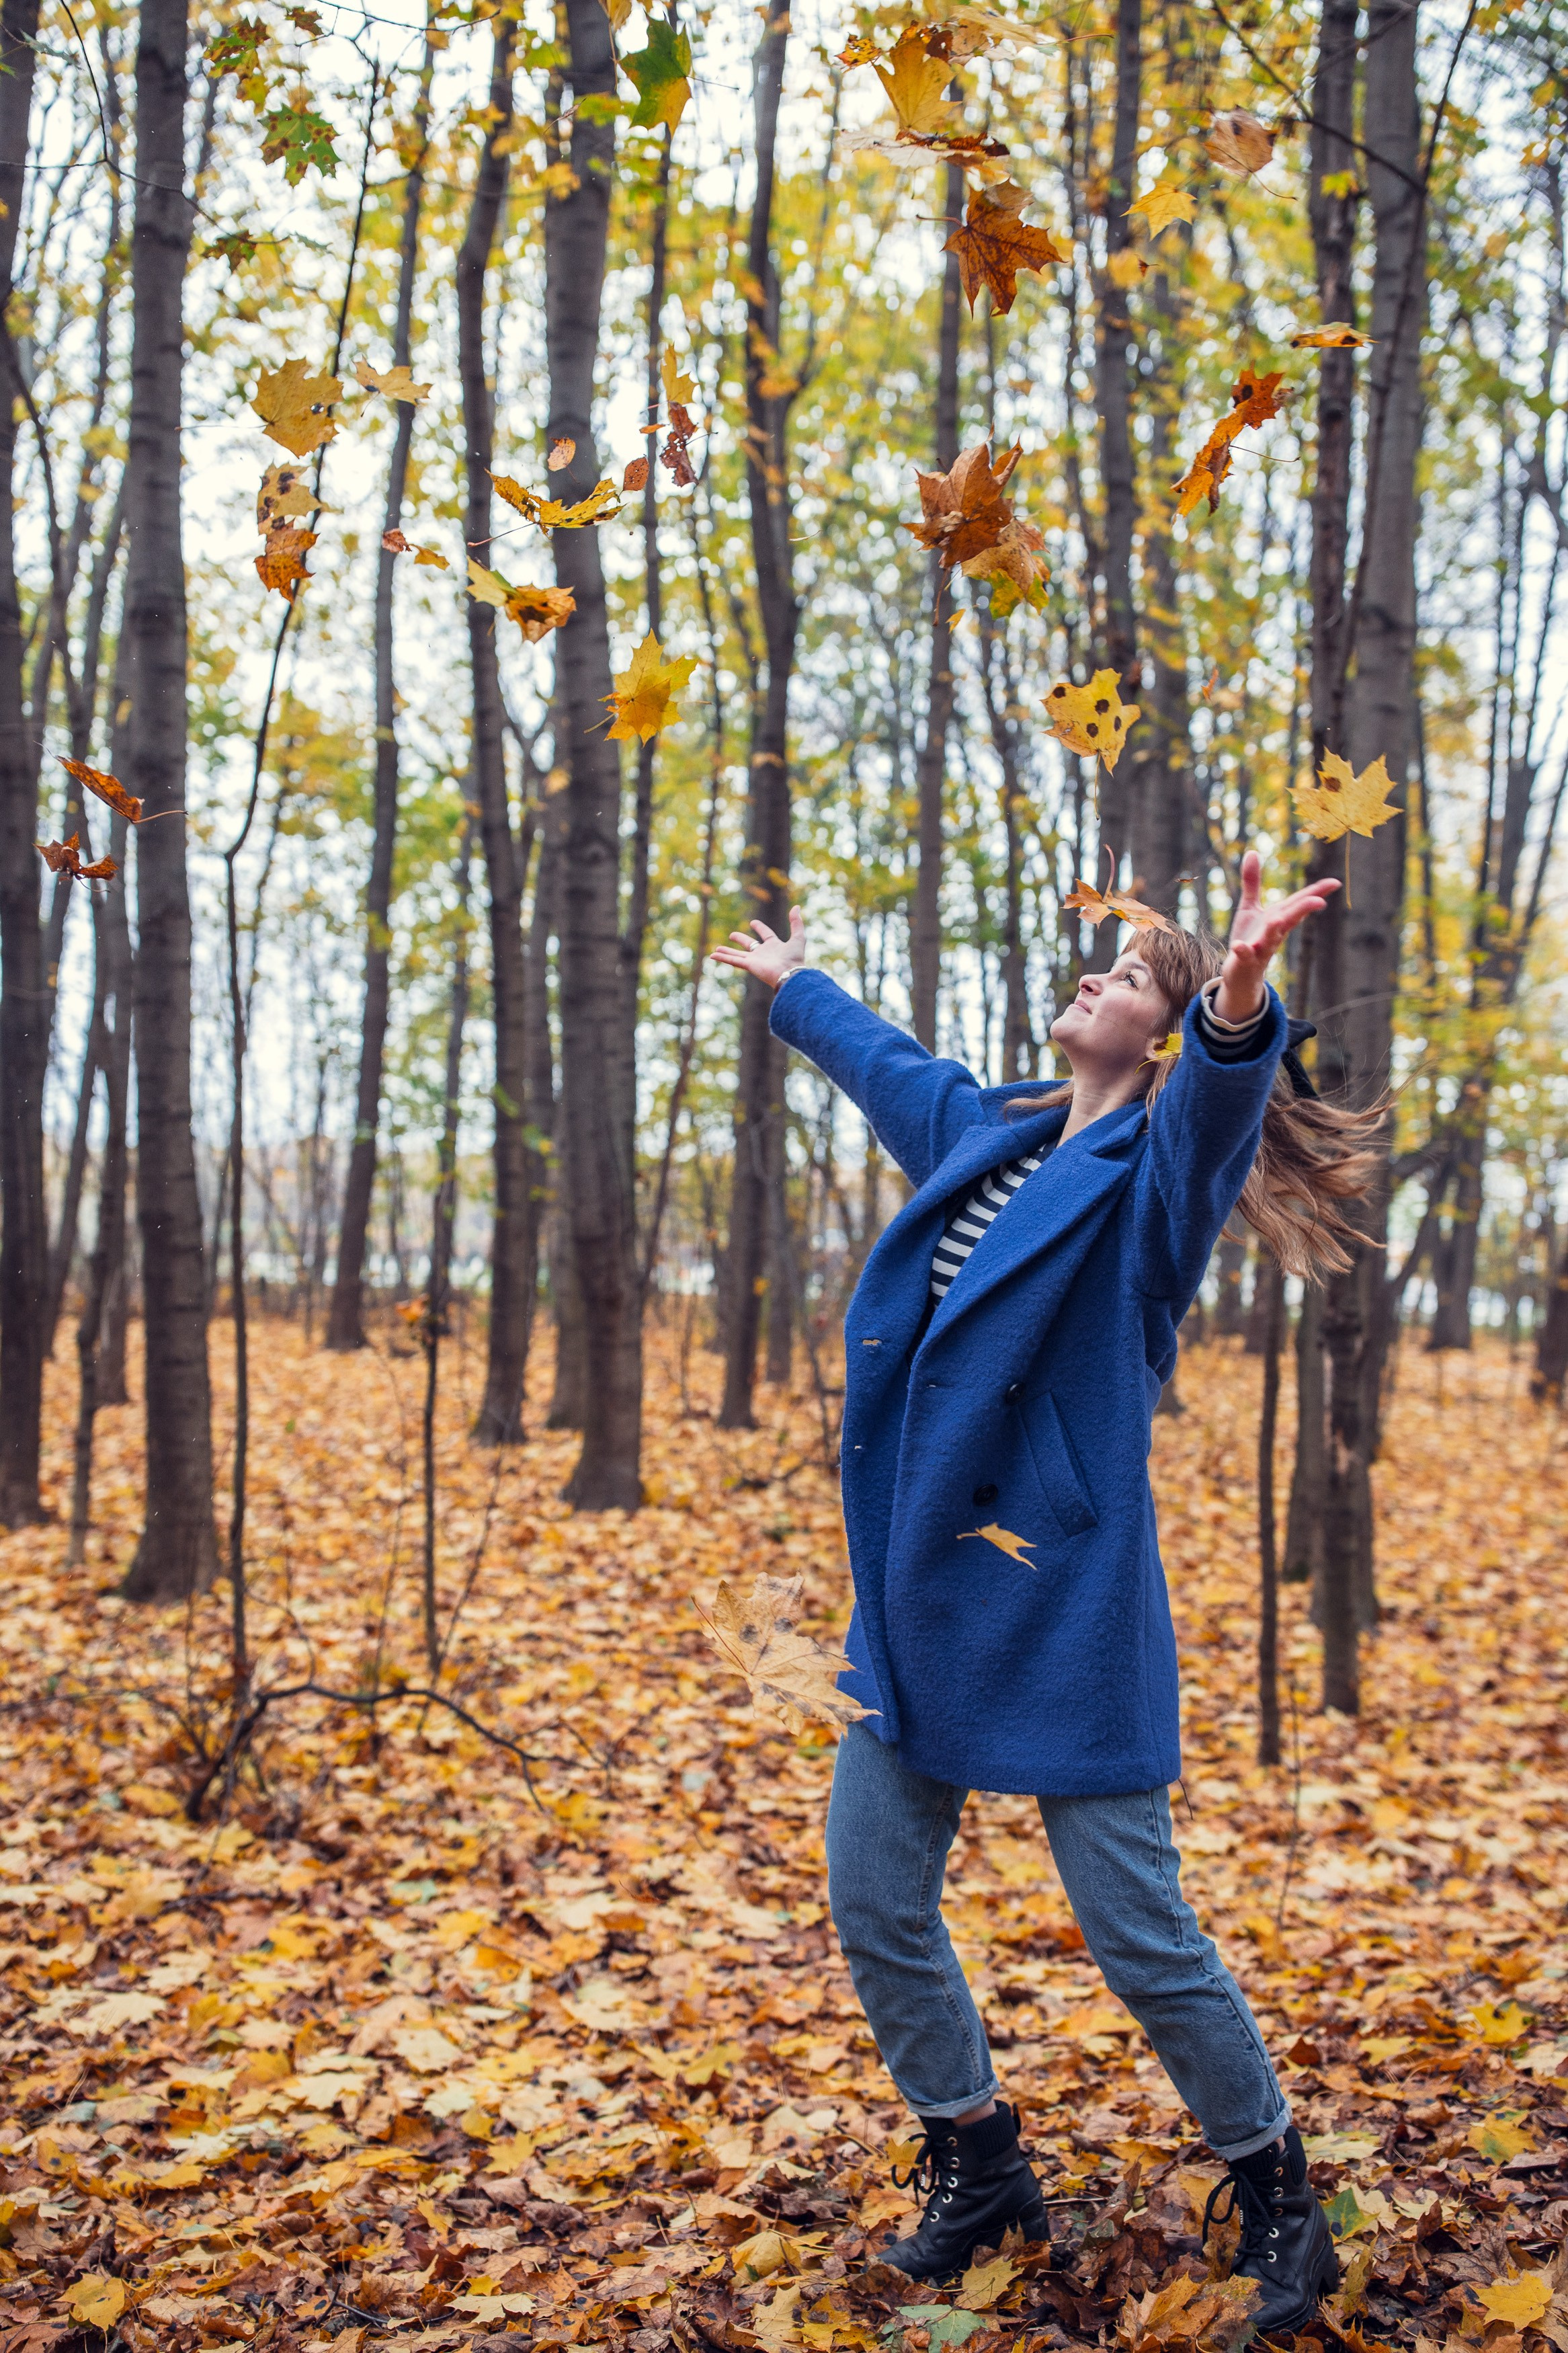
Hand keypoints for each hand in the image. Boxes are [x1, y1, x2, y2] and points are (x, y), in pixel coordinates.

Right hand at [710, 907, 806, 989]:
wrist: (790, 973)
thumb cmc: (795, 958)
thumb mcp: (798, 937)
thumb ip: (796, 922)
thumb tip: (797, 907)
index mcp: (775, 946)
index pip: (766, 935)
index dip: (760, 928)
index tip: (753, 923)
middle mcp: (763, 954)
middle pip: (749, 945)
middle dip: (740, 940)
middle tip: (731, 935)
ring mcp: (755, 960)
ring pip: (737, 955)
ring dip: (727, 952)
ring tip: (716, 948)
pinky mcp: (749, 965)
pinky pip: (733, 961)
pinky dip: (723, 958)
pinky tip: (713, 955)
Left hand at [1216, 851, 1338, 1024]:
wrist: (1240, 973)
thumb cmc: (1249, 938)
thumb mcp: (1250, 908)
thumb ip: (1252, 881)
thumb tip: (1252, 851)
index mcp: (1278, 917)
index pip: (1299, 903)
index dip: (1316, 893)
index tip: (1335, 882)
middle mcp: (1274, 932)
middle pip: (1290, 918)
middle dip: (1303, 910)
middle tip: (1319, 901)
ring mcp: (1261, 947)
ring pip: (1271, 937)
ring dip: (1275, 928)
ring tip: (1278, 918)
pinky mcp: (1245, 960)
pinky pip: (1245, 955)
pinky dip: (1243, 951)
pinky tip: (1238, 946)